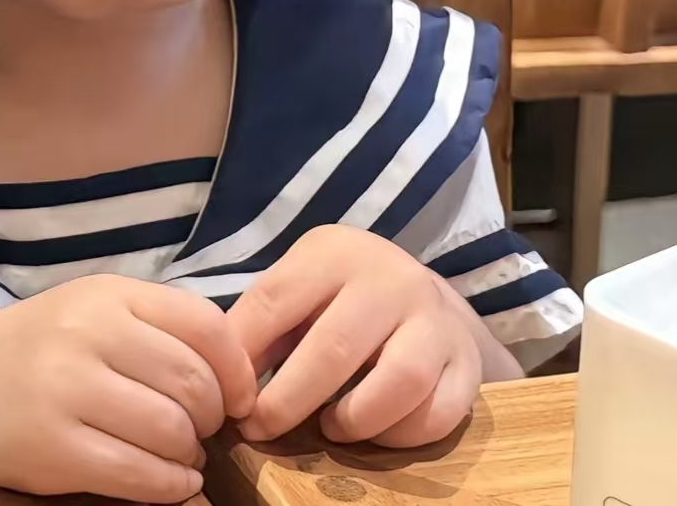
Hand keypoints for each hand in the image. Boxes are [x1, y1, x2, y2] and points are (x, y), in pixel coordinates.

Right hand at [0, 275, 256, 501]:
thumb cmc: (41, 348)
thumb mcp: (94, 310)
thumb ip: (157, 327)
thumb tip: (236, 376)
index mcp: (108, 294)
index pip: (204, 324)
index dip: (237, 368)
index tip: (241, 396)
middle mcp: (88, 333)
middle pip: (193, 383)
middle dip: (212, 416)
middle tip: (200, 429)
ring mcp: (68, 390)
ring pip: (171, 431)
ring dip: (190, 455)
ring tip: (180, 455)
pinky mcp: (55, 449)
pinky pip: (139, 475)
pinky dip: (171, 486)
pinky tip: (171, 482)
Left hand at [228, 226, 483, 447]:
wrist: (424, 292)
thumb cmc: (341, 295)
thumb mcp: (301, 286)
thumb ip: (262, 323)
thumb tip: (220, 380)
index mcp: (334, 252)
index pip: (276, 300)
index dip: (245, 354)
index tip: (228, 397)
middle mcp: (390, 279)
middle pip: (335, 348)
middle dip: (288, 400)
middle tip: (261, 429)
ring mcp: (435, 319)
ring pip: (399, 381)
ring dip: (355, 419)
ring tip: (330, 427)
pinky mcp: (467, 362)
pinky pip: (439, 413)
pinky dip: (401, 435)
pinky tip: (376, 430)